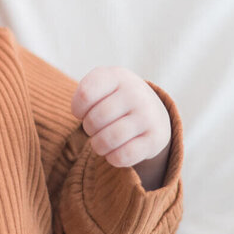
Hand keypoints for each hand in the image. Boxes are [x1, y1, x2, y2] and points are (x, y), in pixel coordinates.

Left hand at [71, 66, 171, 189]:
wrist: (153, 111)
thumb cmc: (115, 98)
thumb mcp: (102, 85)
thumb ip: (85, 93)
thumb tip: (81, 115)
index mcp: (118, 76)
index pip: (85, 95)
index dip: (77, 109)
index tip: (84, 112)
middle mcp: (136, 93)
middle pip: (95, 120)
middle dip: (89, 129)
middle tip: (95, 128)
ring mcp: (148, 116)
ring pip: (108, 139)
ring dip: (98, 146)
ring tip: (100, 143)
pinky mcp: (155, 139)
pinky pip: (123, 156)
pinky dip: (113, 158)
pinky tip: (114, 152)